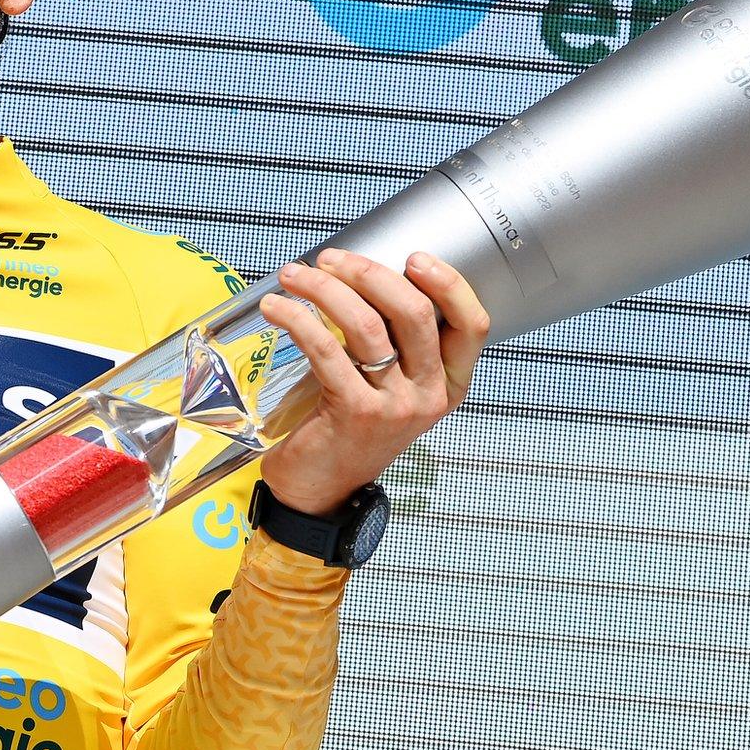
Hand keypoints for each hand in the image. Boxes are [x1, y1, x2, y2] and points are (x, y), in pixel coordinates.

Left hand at [256, 250, 488, 515]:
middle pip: (414, 312)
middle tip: (331, 259)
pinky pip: (326, 349)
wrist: (319, 492)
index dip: (449, 284)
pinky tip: (277, 308)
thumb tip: (360, 277)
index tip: (415, 257)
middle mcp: (428, 395)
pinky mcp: (354, 412)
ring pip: (366, 324)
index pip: (473, 325)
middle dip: (368, 273)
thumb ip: (391, 342)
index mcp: (447, 384)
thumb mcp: (388, 388)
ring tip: (294, 276)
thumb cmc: (347, 431)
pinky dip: (297, 318)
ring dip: (323, 288)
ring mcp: (394, 406)